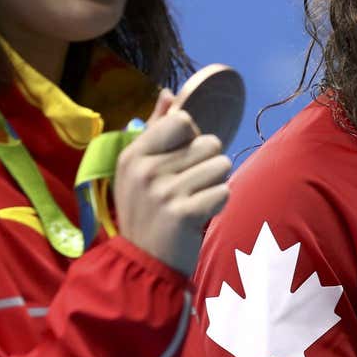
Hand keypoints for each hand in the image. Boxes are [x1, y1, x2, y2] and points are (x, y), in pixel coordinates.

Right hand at [113, 88, 231, 275]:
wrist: (143, 262)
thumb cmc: (146, 211)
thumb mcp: (139, 169)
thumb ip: (157, 128)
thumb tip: (169, 93)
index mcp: (133, 154)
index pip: (183, 121)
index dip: (192, 138)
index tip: (182, 161)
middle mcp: (146, 170)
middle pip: (210, 143)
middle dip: (208, 164)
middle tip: (189, 188)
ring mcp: (163, 192)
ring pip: (221, 165)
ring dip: (215, 184)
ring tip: (194, 200)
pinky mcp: (183, 214)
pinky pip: (223, 192)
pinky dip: (217, 204)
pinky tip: (199, 215)